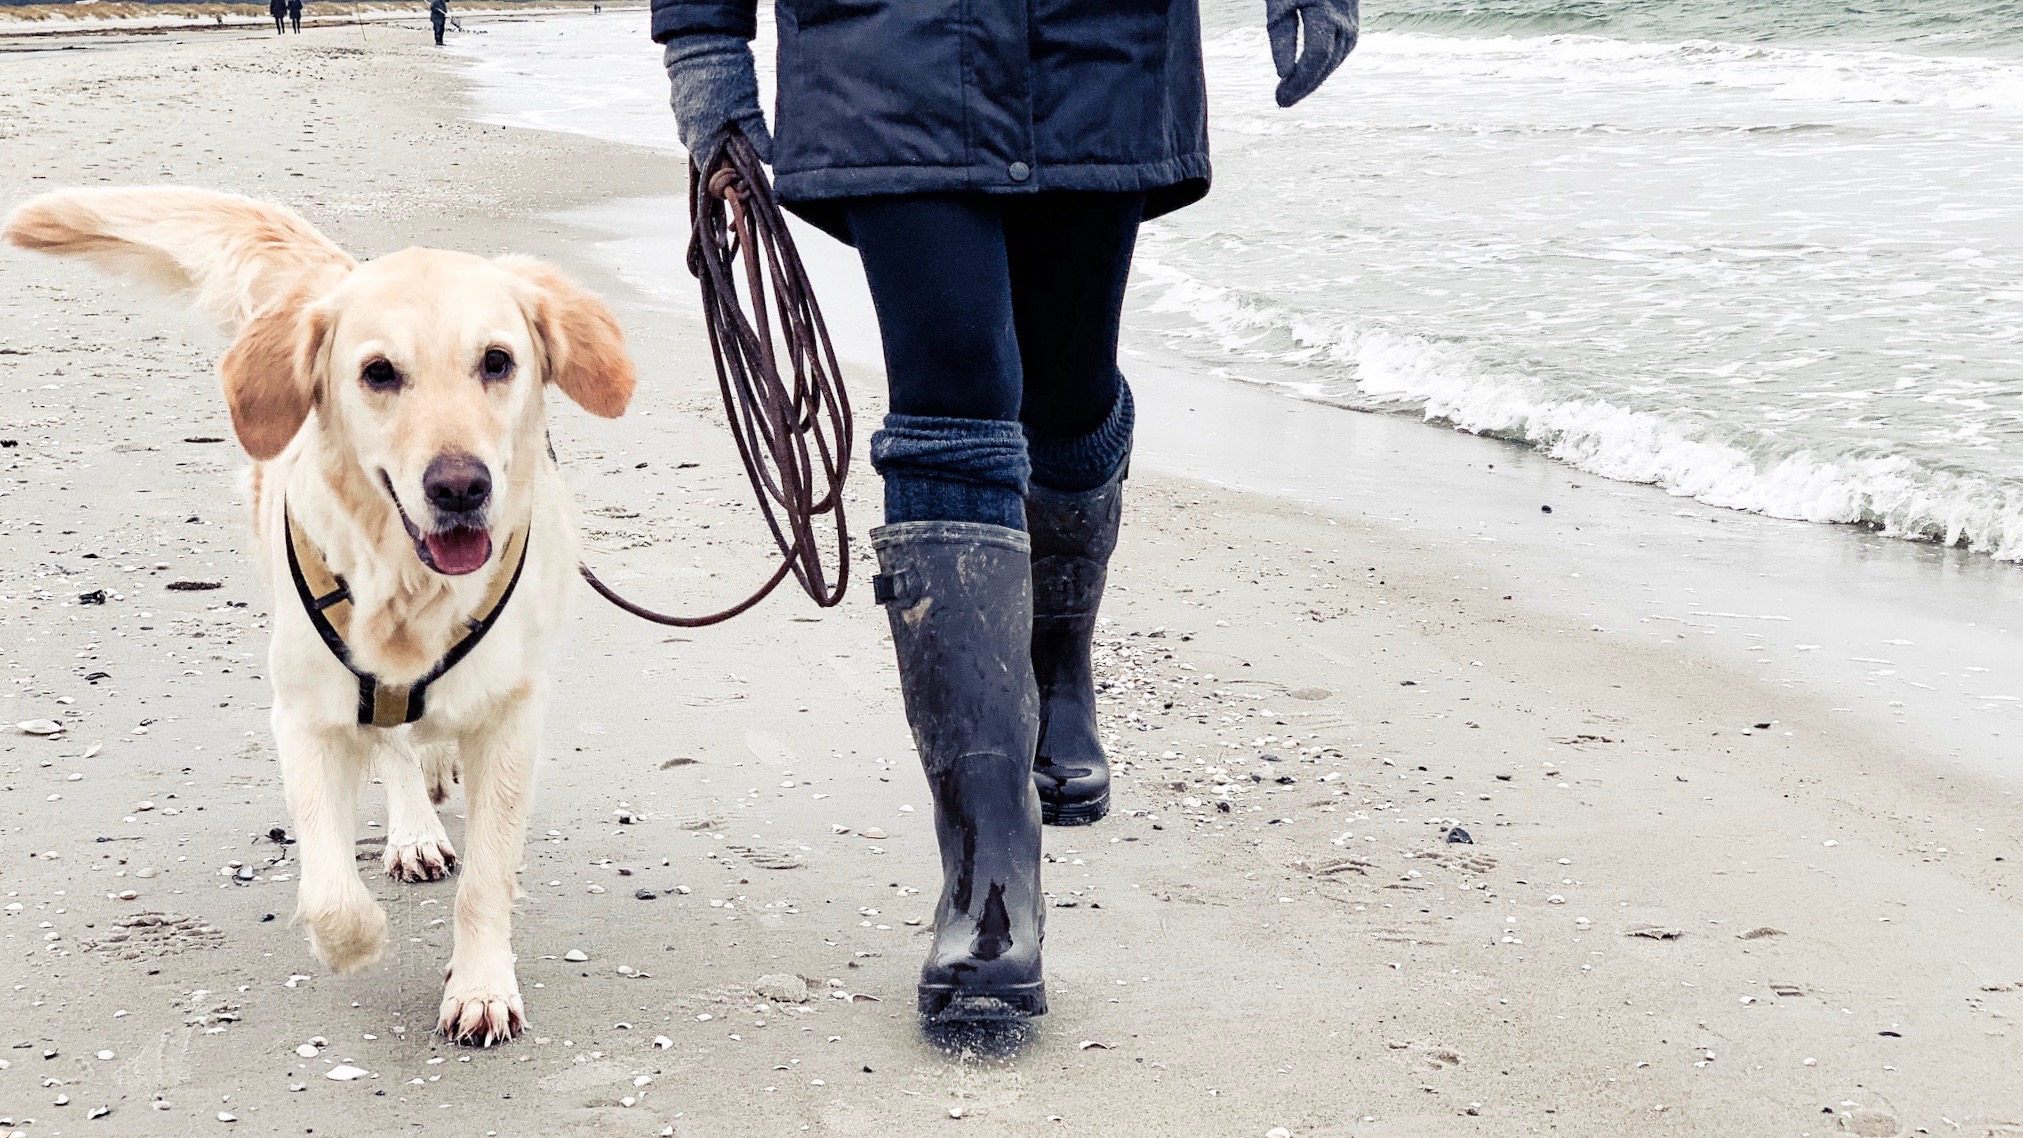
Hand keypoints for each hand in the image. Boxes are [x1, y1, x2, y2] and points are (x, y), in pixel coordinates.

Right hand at [664, 34, 773, 167]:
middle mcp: (686, 133)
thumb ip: (757, 138)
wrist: (702, 40)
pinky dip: (709, 122)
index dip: (729, 179)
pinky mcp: (679, 102)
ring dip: (718, 138)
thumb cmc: (726, 76)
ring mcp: (680, 116)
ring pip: (702, 138)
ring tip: (736, 127)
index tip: (744, 176)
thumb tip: (769, 160)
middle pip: (708, 157)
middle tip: (746, 149)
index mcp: (701, 141)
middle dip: (726, 157)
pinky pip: (695, 122)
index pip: (712, 175)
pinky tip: (723, 112)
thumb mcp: (748, 109)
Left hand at [1265, 0, 1358, 107]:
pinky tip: (1309, 75)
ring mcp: (1351, 18)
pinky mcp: (1350, 18)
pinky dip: (1324, 65)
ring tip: (1293, 93)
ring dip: (1315, 78)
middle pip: (1327, 62)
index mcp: (1325, 11)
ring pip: (1337, 58)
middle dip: (1305, 85)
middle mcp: (1344, 17)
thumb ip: (1282, 37)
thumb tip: (1283, 74)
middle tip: (1282, 102)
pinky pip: (1341, 49)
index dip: (1299, 81)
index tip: (1279, 97)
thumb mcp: (1280, 3)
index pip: (1316, 56)